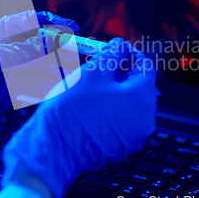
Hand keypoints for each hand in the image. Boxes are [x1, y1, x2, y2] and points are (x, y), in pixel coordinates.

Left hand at [0, 10, 79, 172]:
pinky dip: (44, 85)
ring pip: (37, 65)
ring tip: (71, 69)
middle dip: (56, 48)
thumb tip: (49, 40)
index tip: (71, 27)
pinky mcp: (7, 92)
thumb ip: (21, 51)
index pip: (26, 22)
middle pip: (35, 44)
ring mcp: (5, 72)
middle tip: (76, 51)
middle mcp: (0, 51)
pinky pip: (31, 85)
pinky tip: (56, 85)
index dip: (50, 23)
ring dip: (54, 67)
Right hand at [1, 38, 159, 197]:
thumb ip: (111, 55)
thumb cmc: (72, 112)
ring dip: (111, 90)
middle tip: (98, 63)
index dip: (128, 53)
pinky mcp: (118, 147)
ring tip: (88, 83)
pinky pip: (117, 120)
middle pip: (137, 86)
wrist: (53, 150)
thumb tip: (119, 47)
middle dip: (119, 71)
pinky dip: (106, 108)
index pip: (145, 66)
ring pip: (126, 104)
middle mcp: (144, 120)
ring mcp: (132, 136)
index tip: (114, 49)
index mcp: (143, 98)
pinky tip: (87, 103)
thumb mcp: (93, 72)